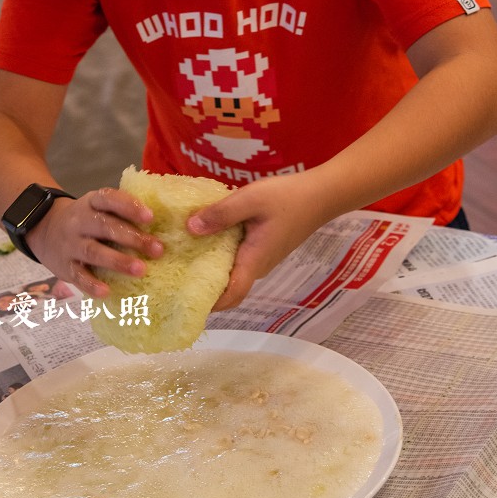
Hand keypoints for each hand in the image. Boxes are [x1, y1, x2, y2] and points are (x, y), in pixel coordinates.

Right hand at [29, 187, 163, 296]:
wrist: (44, 228)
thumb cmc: (87, 220)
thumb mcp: (98, 206)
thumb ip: (121, 212)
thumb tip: (164, 225)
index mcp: (91, 202)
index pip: (109, 199)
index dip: (129, 207)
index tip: (151, 217)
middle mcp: (79, 221)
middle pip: (105, 227)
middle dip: (132, 238)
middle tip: (158, 250)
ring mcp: (70, 244)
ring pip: (93, 252)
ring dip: (118, 261)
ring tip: (140, 270)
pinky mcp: (64, 266)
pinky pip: (78, 275)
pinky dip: (91, 284)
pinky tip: (107, 291)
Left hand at [187, 172, 324, 310]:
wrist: (322, 194)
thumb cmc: (287, 197)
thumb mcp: (250, 199)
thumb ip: (221, 214)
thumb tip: (190, 228)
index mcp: (254, 260)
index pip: (232, 295)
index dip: (210, 303)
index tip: (184, 300)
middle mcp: (258, 265)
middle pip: (229, 286)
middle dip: (204, 286)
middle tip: (175, 275)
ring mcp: (263, 257)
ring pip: (234, 271)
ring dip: (212, 268)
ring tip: (184, 255)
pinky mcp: (265, 246)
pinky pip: (239, 258)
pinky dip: (222, 255)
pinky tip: (207, 237)